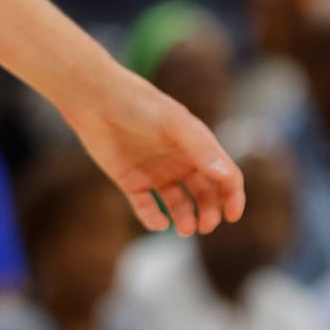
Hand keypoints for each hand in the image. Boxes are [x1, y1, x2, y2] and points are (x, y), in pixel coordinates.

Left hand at [69, 66, 243, 236]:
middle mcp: (180, 161)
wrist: (96, 100)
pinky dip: (154, 219)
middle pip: (206, 194)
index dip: (233, 196)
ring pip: (179, 204)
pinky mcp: (132, 182)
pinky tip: (158, 222)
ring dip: (186, 219)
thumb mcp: (174, 123)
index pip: (225, 176)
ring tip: (185, 228)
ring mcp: (157, 173)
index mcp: (197, 146)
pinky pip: (147, 207)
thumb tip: (227, 176)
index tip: (232, 215)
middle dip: (210, 212)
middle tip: (206, 226)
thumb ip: (201, 148)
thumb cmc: (139, 104)